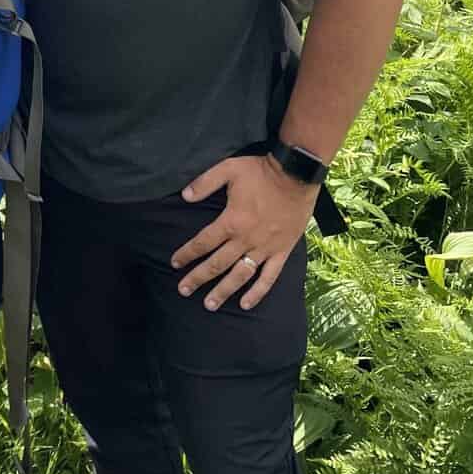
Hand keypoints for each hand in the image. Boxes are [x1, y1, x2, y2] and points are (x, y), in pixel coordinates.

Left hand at [172, 156, 317, 312]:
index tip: (175, 263)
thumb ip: (205, 182)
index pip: (203, 242)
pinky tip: (245, 304)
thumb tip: (184, 196)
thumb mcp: (228, 169)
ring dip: (224, 291)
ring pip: (240, 276)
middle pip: (217, 264)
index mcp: (231, 222)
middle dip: (198, 278)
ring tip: (209, 304)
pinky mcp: (282, 252)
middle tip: (184, 290)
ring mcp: (265, 249)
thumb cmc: (261, 172)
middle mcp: (245, 240)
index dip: (187, 253)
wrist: (296, 175)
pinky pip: (269, 277)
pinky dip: (257, 292)